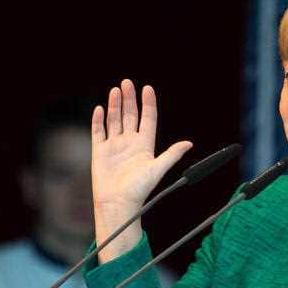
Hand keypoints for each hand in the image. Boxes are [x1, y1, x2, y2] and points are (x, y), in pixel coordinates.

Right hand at [92, 80, 191, 260]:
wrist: (118, 204)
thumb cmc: (139, 190)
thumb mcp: (157, 169)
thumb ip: (171, 155)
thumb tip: (189, 143)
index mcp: (145, 145)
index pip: (147, 119)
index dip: (148, 104)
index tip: (147, 89)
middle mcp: (129, 143)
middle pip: (130, 115)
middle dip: (129, 99)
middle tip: (127, 83)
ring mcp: (114, 146)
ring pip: (114, 120)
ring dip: (114, 105)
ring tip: (115, 90)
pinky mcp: (100, 152)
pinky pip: (98, 132)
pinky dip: (99, 120)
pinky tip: (100, 109)